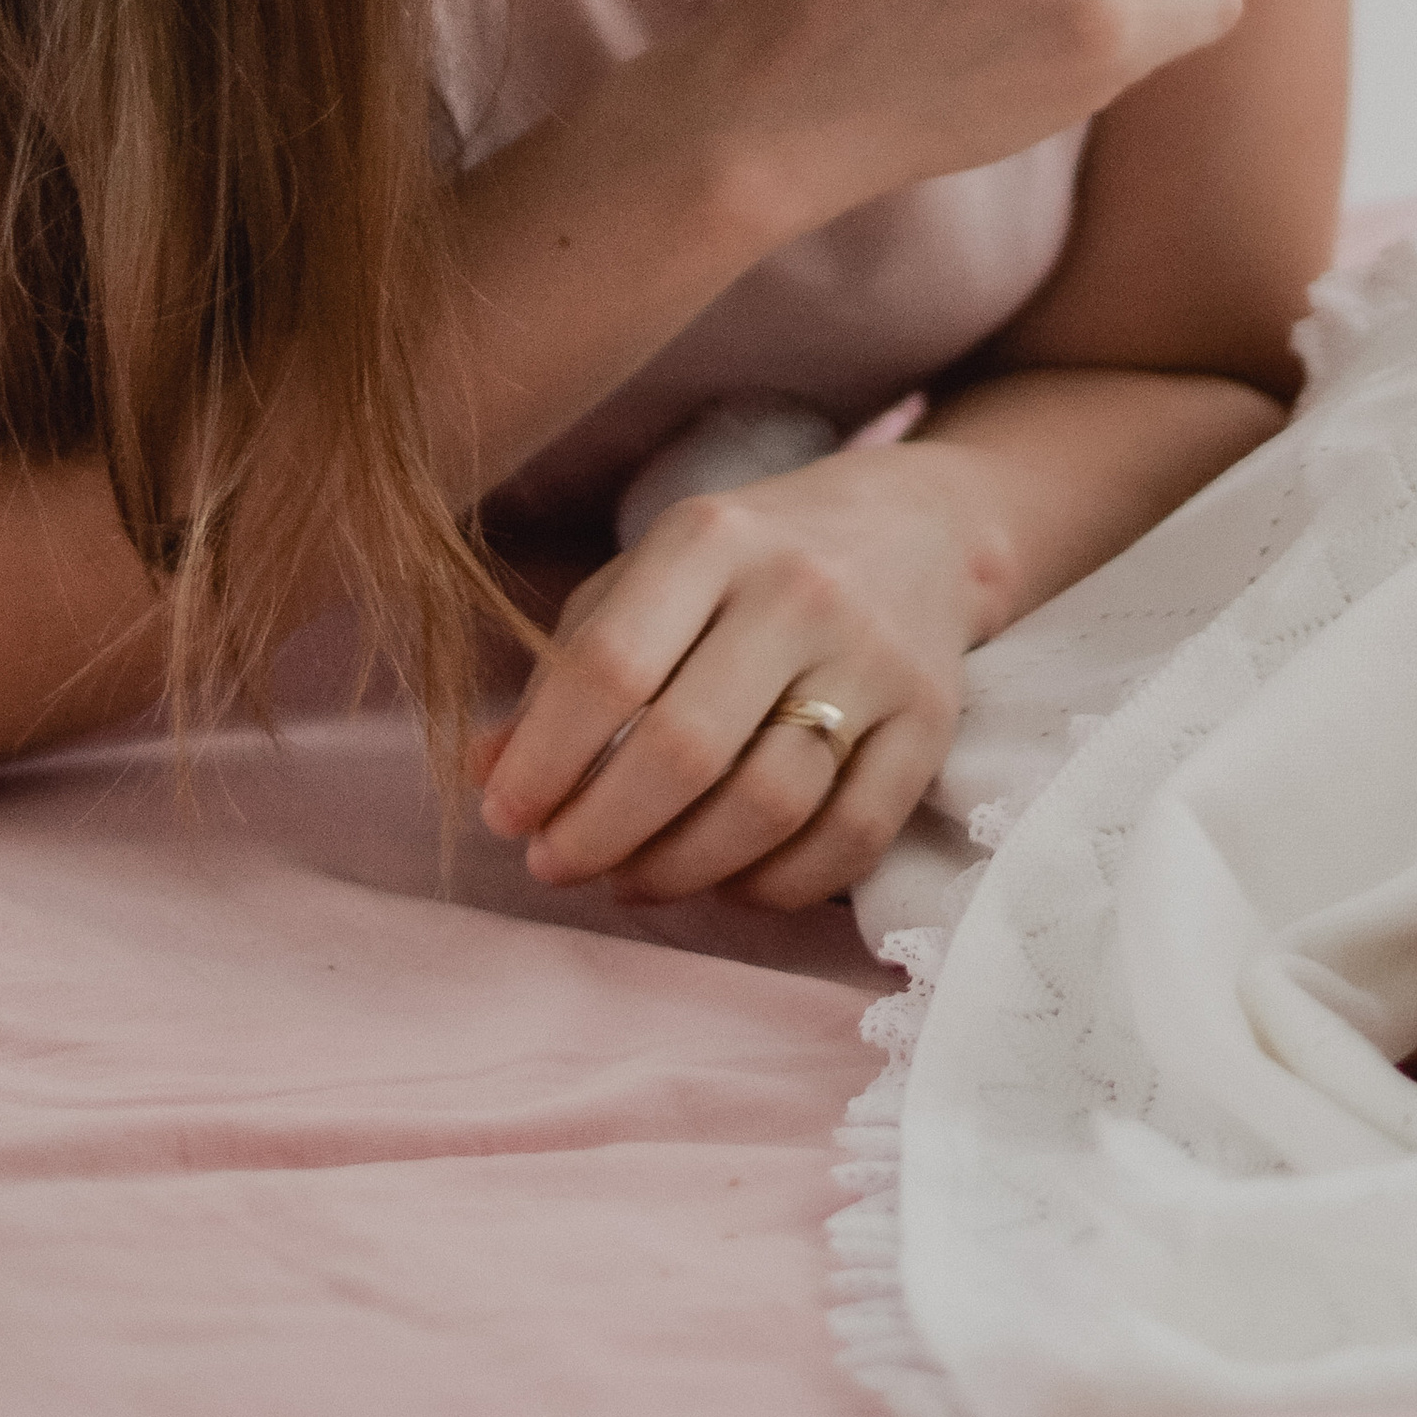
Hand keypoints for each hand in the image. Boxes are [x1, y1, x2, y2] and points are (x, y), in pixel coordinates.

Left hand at [471, 442, 993, 907]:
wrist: (919, 529)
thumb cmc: (750, 563)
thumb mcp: (649, 579)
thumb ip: (566, 669)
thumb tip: (484, 773)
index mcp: (711, 538)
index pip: (610, 667)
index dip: (545, 761)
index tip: (505, 815)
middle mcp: (799, 590)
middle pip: (685, 751)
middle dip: (599, 833)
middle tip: (556, 865)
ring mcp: (876, 657)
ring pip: (767, 807)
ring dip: (679, 870)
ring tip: (630, 879)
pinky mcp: (931, 722)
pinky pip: (849, 840)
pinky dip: (775, 887)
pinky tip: (726, 882)